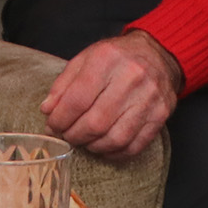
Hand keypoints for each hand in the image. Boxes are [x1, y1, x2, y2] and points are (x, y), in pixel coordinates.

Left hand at [39, 31, 181, 159]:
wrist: (157, 54)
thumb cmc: (115, 58)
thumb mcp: (85, 59)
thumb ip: (64, 84)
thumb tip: (47, 110)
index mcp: (106, 59)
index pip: (78, 98)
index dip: (61, 118)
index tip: (52, 126)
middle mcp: (131, 77)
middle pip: (96, 122)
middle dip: (75, 135)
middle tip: (66, 136)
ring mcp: (149, 98)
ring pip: (115, 138)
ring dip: (93, 146)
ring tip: (84, 141)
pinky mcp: (160, 116)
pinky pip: (134, 146)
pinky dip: (114, 153)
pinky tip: (103, 147)